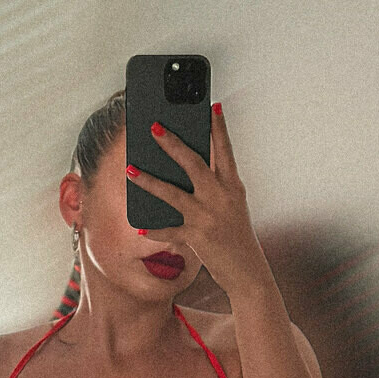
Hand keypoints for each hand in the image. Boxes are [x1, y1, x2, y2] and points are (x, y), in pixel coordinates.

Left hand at [126, 103, 267, 296]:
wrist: (248, 272)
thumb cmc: (237, 237)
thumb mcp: (233, 206)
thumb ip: (215, 186)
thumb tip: (187, 168)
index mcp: (233, 187)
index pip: (225, 150)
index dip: (219, 128)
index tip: (212, 106)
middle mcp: (221, 197)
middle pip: (194, 164)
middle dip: (172, 144)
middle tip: (153, 127)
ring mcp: (208, 217)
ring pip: (173, 194)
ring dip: (149, 181)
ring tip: (130, 169)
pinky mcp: (198, 237)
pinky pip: (170, 230)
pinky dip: (155, 229)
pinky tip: (140, 226)